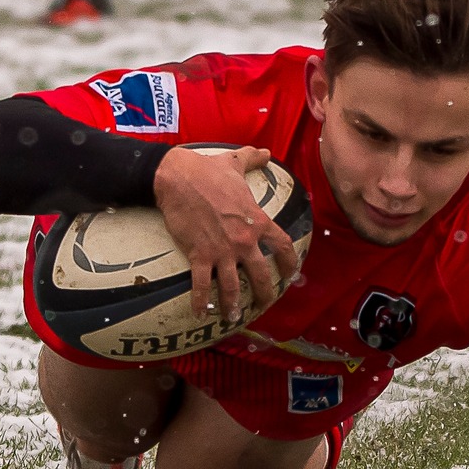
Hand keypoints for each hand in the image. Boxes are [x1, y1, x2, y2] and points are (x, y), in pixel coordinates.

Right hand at [153, 145, 300, 324]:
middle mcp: (244, 240)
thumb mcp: (235, 162)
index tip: (291, 276)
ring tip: (232, 317)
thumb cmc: (207, 170)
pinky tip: (200, 314)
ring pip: (232, 287)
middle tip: (262, 305)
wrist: (178, 178)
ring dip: (233, 305)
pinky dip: (200, 303)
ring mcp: (222, 251)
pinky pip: (201, 285)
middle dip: (263, 294)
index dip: (290, 264)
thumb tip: (265, 151)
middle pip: (260, 275)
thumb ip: (253, 159)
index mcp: (257, 220)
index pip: (283, 246)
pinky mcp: (199, 255)